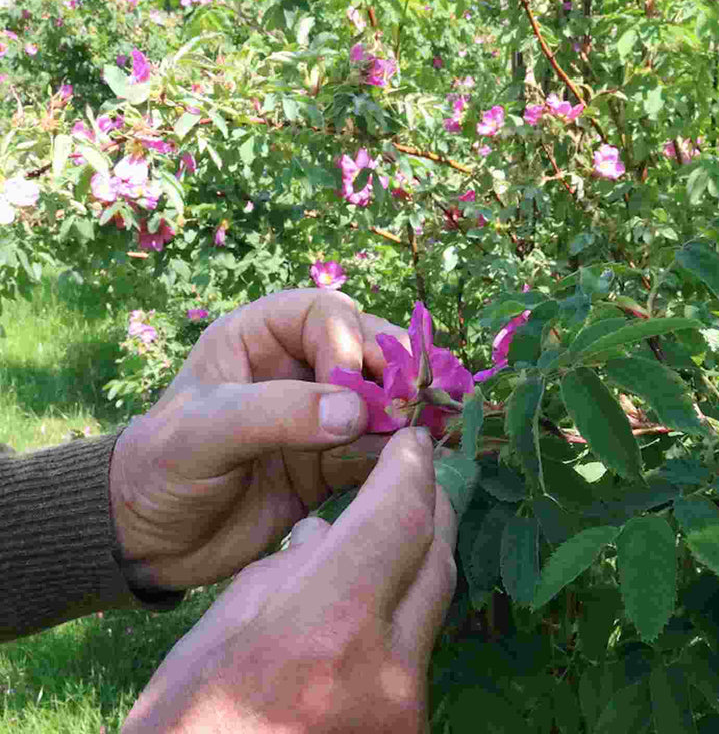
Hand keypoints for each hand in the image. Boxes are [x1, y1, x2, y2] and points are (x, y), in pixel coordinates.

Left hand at [110, 289, 408, 591]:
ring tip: (430, 431)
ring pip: (381, 398)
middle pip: (366, 349)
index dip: (347, 342)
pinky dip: (399, 455)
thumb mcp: (202, 433)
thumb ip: (275, 414)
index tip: (350, 387)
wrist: (152, 541)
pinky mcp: (331, 461)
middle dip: (395, 372)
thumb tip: (357, 412)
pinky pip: (377, 449)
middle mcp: (297, 368)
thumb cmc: (160, 469)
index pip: (324, 313)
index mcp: (258, 338)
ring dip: (408, 413)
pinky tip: (416, 464)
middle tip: (416, 404)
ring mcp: (318, 415)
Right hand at [121, 428, 457, 733]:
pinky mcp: (409, 728)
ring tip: (404, 517)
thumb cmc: (191, 713)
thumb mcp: (229, 619)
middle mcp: (385, 668)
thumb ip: (295, 565)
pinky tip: (382, 588)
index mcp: (328, 624)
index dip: (412, 469)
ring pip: (436, 600)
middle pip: (435, 555)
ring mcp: (405, 707)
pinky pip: (420, 645)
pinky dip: (407, 603)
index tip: (415, 440)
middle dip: (431, 502)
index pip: (399, 518)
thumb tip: (330, 531)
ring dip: (423, 551)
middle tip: (419, 470)